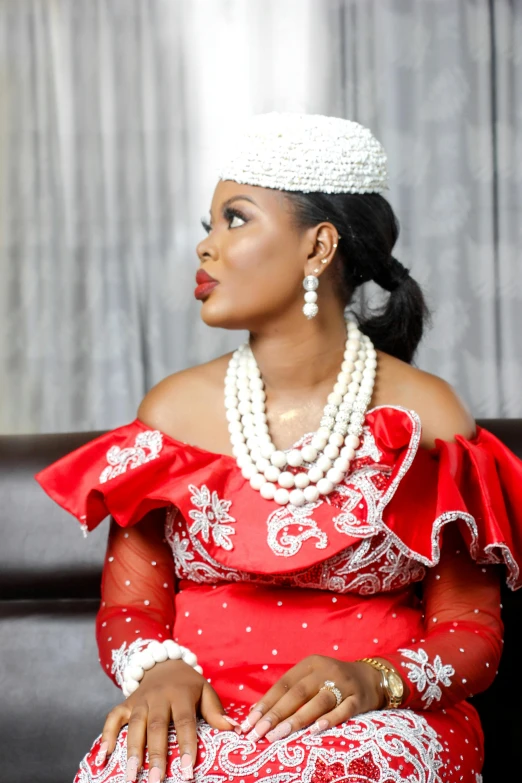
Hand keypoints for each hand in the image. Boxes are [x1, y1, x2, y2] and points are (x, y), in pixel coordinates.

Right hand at [97, 659, 239, 782]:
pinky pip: (113, 718)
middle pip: (157, 726)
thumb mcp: (205, 690)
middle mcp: (158, 696)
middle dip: (156, 754)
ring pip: (135, 724)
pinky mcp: (126, 702)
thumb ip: (216, 711)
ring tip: (131, 775)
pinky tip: (103, 757)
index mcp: (181, 694)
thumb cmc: (188, 684)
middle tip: (155, 780)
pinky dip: (106, 735)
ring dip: (132, 751)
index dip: (187, 746)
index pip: (185, 722)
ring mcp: (140, 699)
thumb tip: (234, 730)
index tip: (188, 771)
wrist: (163, 662)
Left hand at [240, 655, 384, 742]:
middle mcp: (325, 670)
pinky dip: (329, 720)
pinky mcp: (358, 698)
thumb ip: (290, 692)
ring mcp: (342, 684)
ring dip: (296, 720)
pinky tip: (315, 731)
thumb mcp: (312, 679)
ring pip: (317, 702)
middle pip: (297, 693)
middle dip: (275, 714)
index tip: (248, 722)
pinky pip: (343, 710)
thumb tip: (258, 712)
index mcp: (309, 664)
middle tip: (257, 733)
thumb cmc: (333, 682)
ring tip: (277, 736)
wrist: (372, 678)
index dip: (265, 703)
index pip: (283, 684)